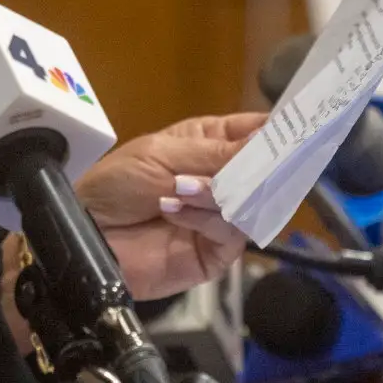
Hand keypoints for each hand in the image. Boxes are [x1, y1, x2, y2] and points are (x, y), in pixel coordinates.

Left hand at [76, 112, 264, 299]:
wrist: (85, 234)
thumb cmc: (115, 184)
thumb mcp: (161, 156)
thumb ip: (216, 152)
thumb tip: (269, 139)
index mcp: (208, 144)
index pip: (255, 133)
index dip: (277, 131)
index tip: (296, 129)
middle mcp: (221, 179)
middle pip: (264, 171)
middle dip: (255, 166)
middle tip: (245, 163)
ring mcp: (220, 218)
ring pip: (251, 203)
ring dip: (218, 193)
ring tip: (182, 190)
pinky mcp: (214, 252)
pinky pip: (231, 233)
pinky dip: (207, 219)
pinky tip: (176, 212)